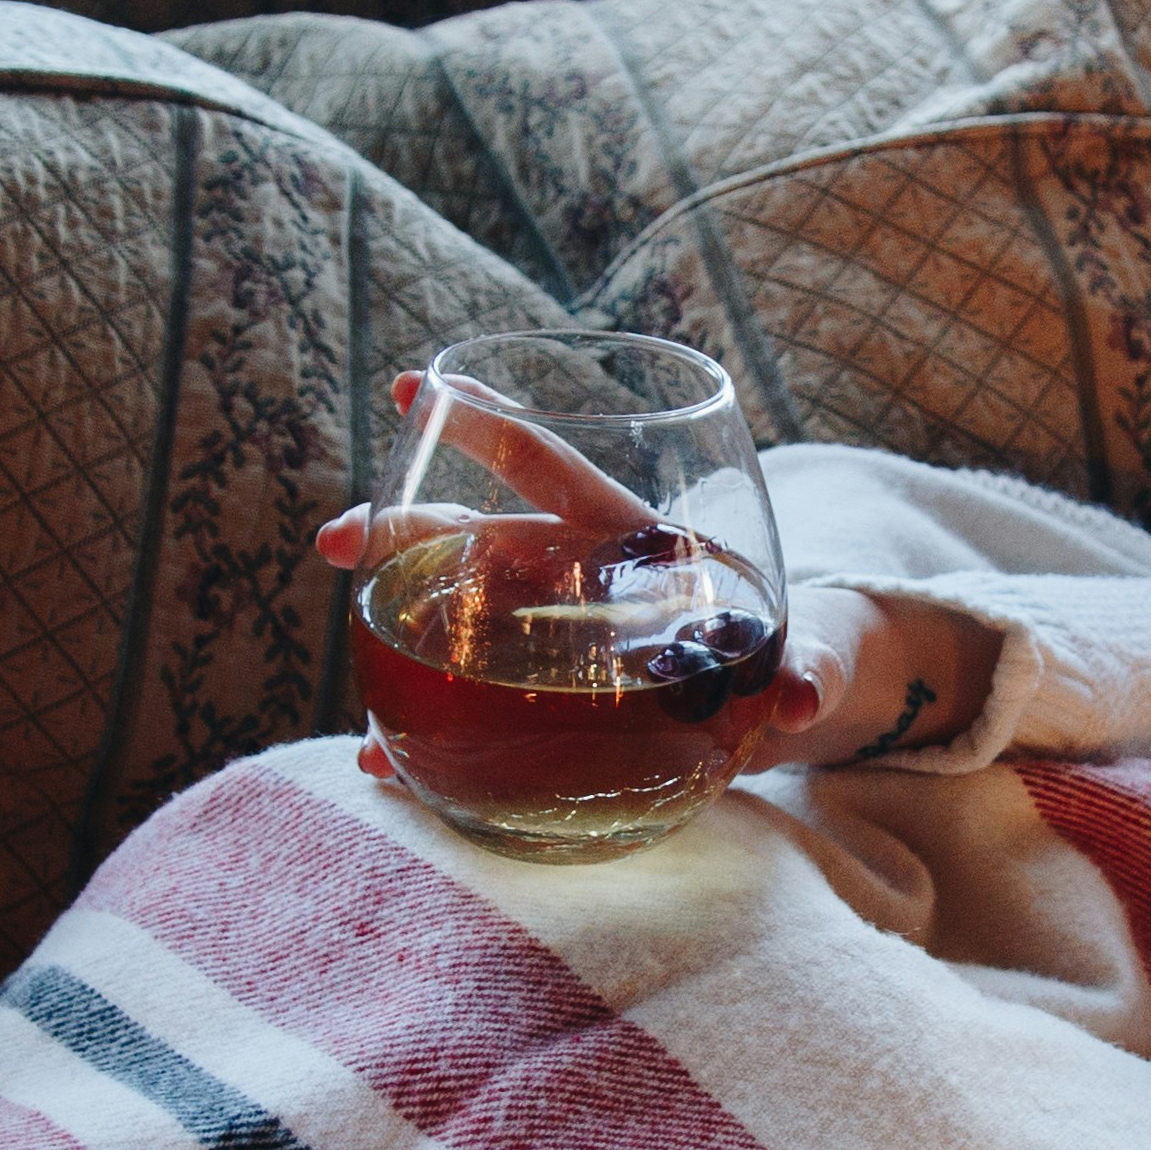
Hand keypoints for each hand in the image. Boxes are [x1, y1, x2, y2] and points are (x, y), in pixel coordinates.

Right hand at [315, 375, 1004, 779]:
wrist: (787, 708)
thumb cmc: (800, 650)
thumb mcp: (816, 651)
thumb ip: (814, 667)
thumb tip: (806, 698)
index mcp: (637, 540)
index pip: (559, 471)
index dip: (495, 430)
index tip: (422, 385)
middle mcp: (577, 580)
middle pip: (479, 542)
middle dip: (402, 532)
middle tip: (334, 536)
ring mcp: (554, 646)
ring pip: (459, 629)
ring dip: (397, 646)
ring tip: (347, 677)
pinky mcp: (549, 709)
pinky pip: (476, 715)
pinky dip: (429, 739)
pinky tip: (383, 764)